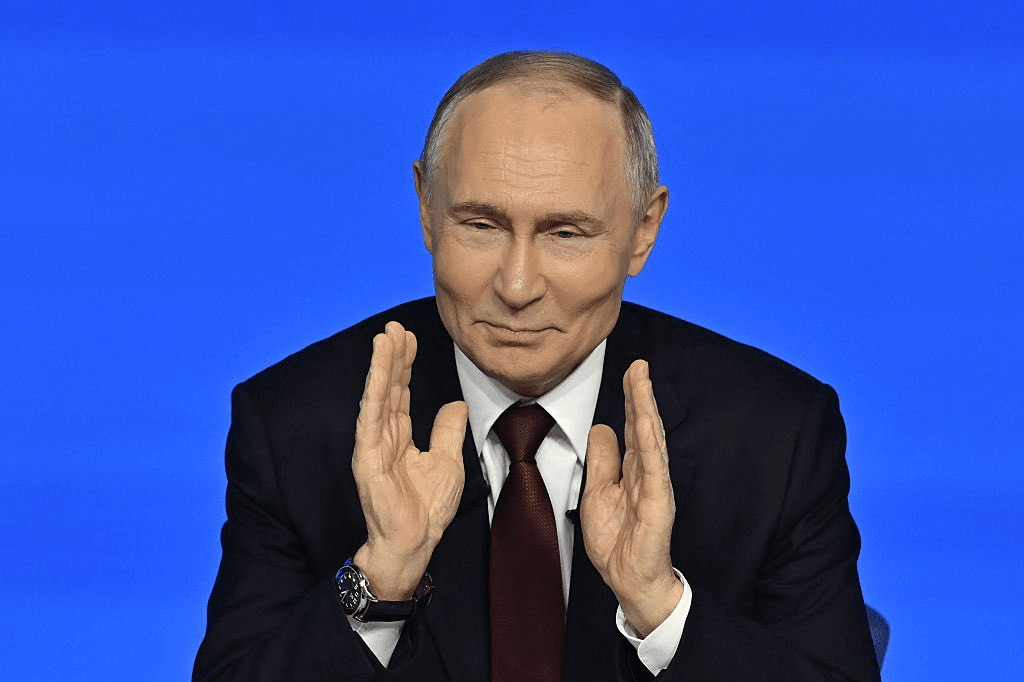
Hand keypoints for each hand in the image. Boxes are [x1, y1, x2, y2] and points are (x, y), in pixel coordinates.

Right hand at [351, 321, 467, 598]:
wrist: (415, 542)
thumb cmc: (426, 509)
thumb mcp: (447, 461)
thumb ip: (447, 430)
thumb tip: (455, 404)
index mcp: (399, 437)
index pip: (400, 392)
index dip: (404, 365)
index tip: (408, 337)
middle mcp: (383, 436)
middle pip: (388, 388)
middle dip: (392, 356)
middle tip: (395, 327)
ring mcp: (373, 445)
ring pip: (378, 396)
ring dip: (381, 365)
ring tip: (385, 337)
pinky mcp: (368, 456)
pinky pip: (372, 416)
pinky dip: (375, 390)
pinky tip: (379, 368)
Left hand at [580, 359, 682, 636]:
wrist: (628, 580)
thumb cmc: (618, 541)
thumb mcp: (599, 492)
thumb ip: (603, 460)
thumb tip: (603, 427)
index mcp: (633, 469)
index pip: (632, 426)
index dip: (631, 398)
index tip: (630, 370)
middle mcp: (646, 473)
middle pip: (644, 426)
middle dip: (640, 394)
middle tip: (638, 364)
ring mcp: (654, 486)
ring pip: (650, 440)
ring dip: (646, 409)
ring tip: (642, 382)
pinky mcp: (658, 503)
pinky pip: (654, 469)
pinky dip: (650, 444)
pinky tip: (646, 423)